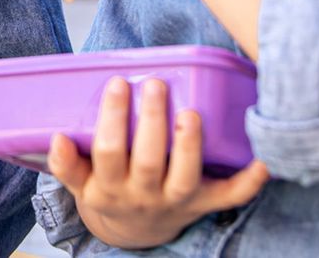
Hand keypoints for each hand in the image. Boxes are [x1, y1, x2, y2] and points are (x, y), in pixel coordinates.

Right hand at [48, 77, 268, 249]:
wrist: (132, 234)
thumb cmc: (108, 191)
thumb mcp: (81, 183)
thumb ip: (67, 163)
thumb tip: (55, 137)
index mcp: (109, 188)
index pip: (109, 152)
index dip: (112, 120)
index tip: (117, 84)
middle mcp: (143, 195)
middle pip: (147, 160)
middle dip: (151, 121)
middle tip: (155, 84)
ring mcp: (176, 201)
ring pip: (184, 177)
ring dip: (189, 146)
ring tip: (191, 113)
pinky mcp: (202, 203)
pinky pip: (228, 197)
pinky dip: (248, 182)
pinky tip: (263, 163)